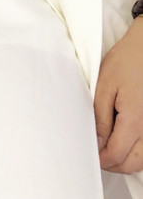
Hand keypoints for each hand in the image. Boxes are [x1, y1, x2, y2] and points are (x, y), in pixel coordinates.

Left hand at [95, 16, 142, 173]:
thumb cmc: (125, 63)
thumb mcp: (105, 87)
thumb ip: (101, 117)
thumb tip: (97, 142)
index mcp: (134, 119)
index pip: (117, 154)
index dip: (101, 159)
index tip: (89, 155)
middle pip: (133, 163)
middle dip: (114, 165)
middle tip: (97, 156)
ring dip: (127, 161)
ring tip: (108, 150)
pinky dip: (138, 152)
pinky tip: (124, 143)